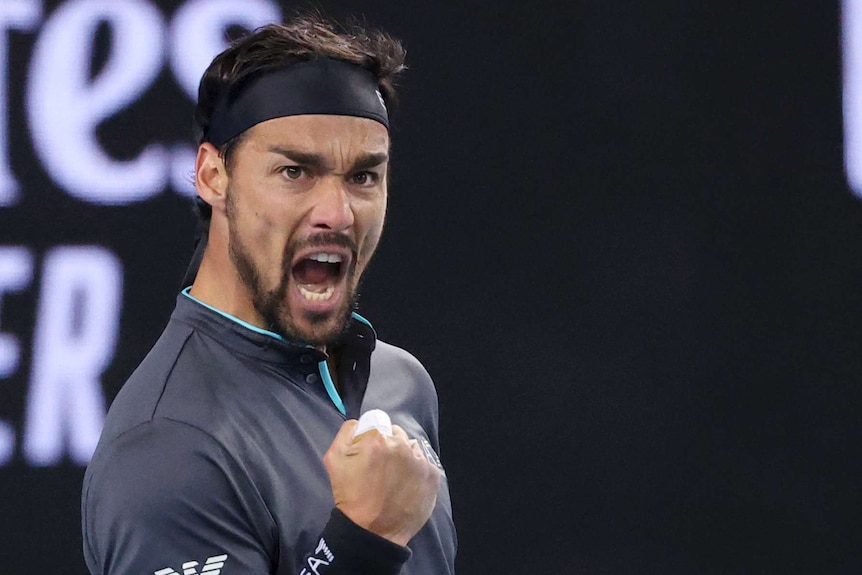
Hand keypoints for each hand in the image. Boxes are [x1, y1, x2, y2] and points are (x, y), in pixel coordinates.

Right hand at [323, 419, 440, 546]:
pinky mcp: (432, 476)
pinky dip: (416, 470)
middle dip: (389, 445)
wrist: (372, 532)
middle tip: (381, 467)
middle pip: (396, 434)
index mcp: (377, 439)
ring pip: (412, 448)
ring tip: (394, 477)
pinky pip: (424, 463)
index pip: (379, 424)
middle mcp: (402, 446)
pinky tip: (405, 484)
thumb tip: (360, 423)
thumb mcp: (333, 459)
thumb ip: (347, 432)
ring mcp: (420, 461)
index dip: (373, 437)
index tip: (370, 452)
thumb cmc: (351, 497)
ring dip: (404, 456)